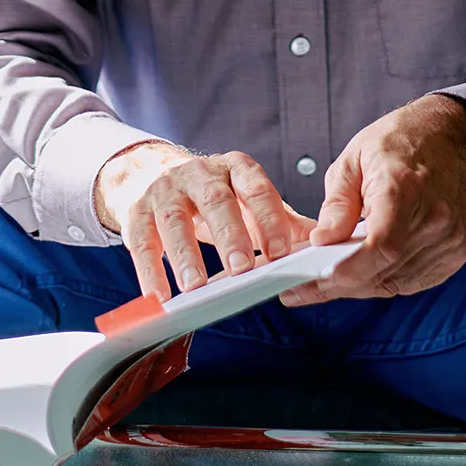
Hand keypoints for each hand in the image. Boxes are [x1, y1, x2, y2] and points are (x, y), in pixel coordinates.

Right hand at [94, 141, 316, 299]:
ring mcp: (164, 190)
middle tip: (241, 268)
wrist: (152, 172)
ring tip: (197, 288)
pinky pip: (140, 241)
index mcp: (234, 168)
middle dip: (228, 233)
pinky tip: (160, 297)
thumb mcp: (248, 200)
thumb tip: (329, 243)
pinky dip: (149, 271)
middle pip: (214, 199)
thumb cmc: (214, 196)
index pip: (255, 186)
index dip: (268, 217)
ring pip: (174, 219)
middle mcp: (198, 173)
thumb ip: (284, 221)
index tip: (280, 251)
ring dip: (185, 255)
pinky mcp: (136, 211)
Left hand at [280, 95, 465, 307]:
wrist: (446, 137)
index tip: (318, 279)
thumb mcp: (353, 159)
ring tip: (330, 275)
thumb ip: (337, 204)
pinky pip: (413, 281)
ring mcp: (449, 237)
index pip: (383, 243)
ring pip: (396, 282)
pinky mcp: (456, 252)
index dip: (351, 269)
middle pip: (385, 268)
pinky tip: (365, 269)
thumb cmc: (399, 143)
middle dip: (341, 282)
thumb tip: (321, 241)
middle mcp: (434, 216)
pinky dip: (385, 280)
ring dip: (360, 284)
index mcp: (405, 186)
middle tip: (305, 285)